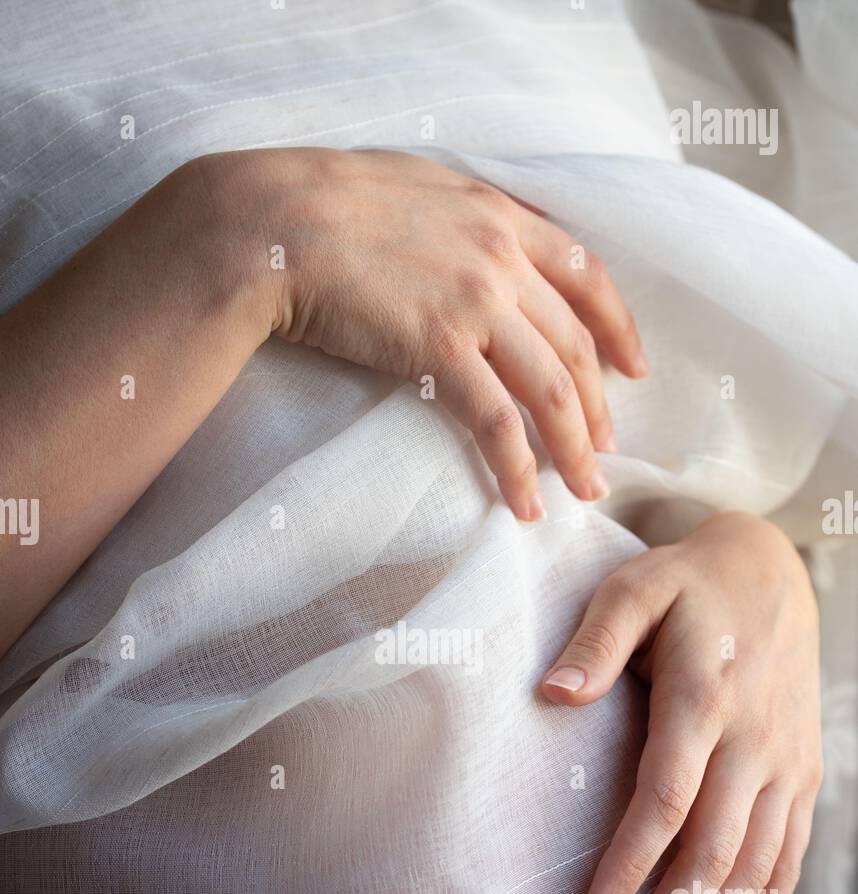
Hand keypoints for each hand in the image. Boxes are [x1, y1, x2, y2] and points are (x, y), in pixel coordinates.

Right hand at [199, 148, 647, 520]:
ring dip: (573, 448)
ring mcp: (476, 302)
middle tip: (607, 451)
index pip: (584, 273)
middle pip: (576, 344)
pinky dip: (518, 467)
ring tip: (586, 490)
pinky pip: (496, 420)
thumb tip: (472, 248)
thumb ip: (459, 220)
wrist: (272, 222)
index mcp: (498, 214)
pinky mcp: (439, 347)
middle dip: (599, 406)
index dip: (616, 325)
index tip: (632, 366)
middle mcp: (501, 256)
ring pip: (551, 388)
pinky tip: (527, 503)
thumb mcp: (412, 187)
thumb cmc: (321, 203)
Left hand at [541, 512, 822, 893]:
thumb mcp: (633, 589)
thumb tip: (553, 693)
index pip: (666, 797)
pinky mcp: (803, 776)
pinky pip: (791, 855)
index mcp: (705, 699)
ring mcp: (786, 763)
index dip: (630, 861)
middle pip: (714, 849)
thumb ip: (595, 641)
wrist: (772, 572)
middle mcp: (754, 740)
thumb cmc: (685, 585)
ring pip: (756, 864)